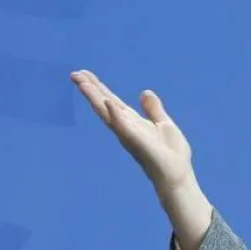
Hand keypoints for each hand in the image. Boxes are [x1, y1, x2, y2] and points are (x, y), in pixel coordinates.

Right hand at [70, 70, 195, 198]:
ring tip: (83, 84)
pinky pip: (124, 127)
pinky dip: (116, 116)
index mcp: (131, 122)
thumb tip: (144, 91)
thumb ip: (153, 109)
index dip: (98, 87)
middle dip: (90, 90)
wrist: (176, 175)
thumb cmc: (170, 153)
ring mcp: (129, 135)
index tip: (84, 74)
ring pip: (108, 114)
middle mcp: (125, 127)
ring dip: (96, 99)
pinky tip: (108, 103)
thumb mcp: (163, 124)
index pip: (111, 101)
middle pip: (104, 104)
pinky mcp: (137, 142)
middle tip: (74, 74)